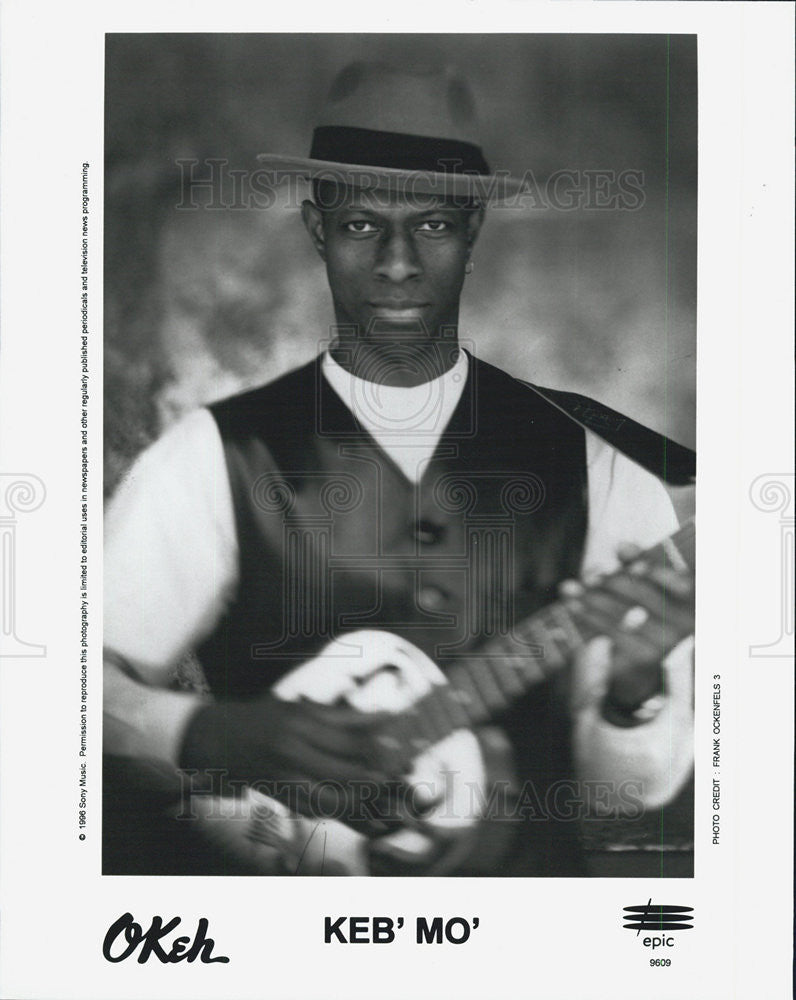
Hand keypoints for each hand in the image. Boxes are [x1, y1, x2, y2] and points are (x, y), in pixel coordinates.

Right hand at [179, 692, 410, 831]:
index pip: (348, 739)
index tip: (401, 750)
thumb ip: (343, 717)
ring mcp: (283, 775)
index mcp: (300, 722)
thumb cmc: (262, 717)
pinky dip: (337, 813)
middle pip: (343, 770)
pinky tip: (356, 813)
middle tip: (396, 781)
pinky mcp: (277, 795)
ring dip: (358, 802)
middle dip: (373, 778)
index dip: (377, 747)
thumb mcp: (300, 708)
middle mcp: (291, 749)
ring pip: (329, 798)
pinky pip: (313, 809)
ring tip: (380, 801)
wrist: (214, 737)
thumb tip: (385, 716)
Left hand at [561, 541, 693, 721]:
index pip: (682, 583)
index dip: (656, 573)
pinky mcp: (648, 656)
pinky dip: (591, 617)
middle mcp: (690, 620)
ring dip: (595, 600)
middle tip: (591, 574)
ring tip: (570, 587)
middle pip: (649, 599)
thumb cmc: (652, 592)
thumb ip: (639, 559)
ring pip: (628, 616)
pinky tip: (573, 605)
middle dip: (616, 583)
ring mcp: (670, 641)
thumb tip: (622, 547)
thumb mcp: (650, 574)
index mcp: (698, 595)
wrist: (649, 639)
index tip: (630, 561)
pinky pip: (616, 633)